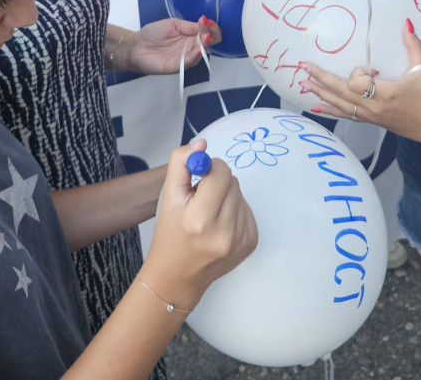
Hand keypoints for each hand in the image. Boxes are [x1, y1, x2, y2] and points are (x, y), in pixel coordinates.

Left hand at [114, 17, 221, 74]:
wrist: (136, 46)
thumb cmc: (152, 34)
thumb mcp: (173, 24)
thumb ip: (189, 25)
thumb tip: (204, 22)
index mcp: (190, 35)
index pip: (208, 32)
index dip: (212, 27)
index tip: (208, 21)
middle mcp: (190, 47)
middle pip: (209, 43)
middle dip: (211, 35)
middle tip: (208, 28)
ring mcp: (185, 57)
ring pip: (201, 53)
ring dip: (204, 45)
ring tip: (205, 37)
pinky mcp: (177, 66)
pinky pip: (189, 62)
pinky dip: (195, 56)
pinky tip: (198, 50)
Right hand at [141, 139, 256, 310]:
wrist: (178, 276)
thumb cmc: (170, 233)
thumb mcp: (168, 196)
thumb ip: (181, 163)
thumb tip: (202, 143)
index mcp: (199, 219)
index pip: (220, 172)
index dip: (208, 168)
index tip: (198, 178)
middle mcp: (224, 232)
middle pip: (232, 181)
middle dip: (216, 182)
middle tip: (201, 198)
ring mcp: (241, 240)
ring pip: (240, 194)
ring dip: (226, 196)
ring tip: (209, 214)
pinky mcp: (251, 242)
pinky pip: (247, 209)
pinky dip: (234, 210)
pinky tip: (220, 224)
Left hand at [301, 22, 420, 141]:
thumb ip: (413, 46)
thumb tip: (406, 23)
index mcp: (384, 94)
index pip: (357, 83)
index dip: (358, 73)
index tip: (371, 69)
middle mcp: (372, 107)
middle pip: (339, 93)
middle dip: (320, 80)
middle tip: (303, 68)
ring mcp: (369, 116)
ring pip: (338, 105)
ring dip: (320, 94)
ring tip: (303, 84)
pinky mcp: (369, 121)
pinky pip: (345, 115)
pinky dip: (330, 110)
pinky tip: (317, 106)